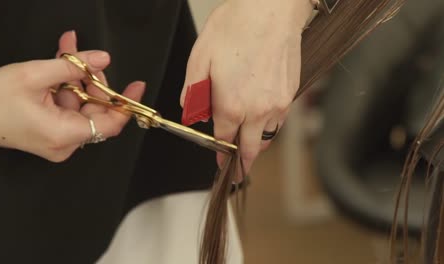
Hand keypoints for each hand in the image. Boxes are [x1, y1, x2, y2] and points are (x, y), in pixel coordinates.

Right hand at [0, 32, 144, 161]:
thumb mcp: (34, 75)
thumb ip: (72, 66)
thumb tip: (102, 60)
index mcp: (64, 134)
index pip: (110, 123)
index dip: (126, 104)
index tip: (137, 86)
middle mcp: (66, 144)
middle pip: (96, 111)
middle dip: (92, 82)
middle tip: (83, 59)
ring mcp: (60, 141)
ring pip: (82, 107)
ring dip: (77, 81)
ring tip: (67, 55)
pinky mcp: (53, 136)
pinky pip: (70, 110)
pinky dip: (67, 90)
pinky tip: (60, 69)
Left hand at [181, 0, 312, 175]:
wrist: (272, 9)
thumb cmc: (237, 27)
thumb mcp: (200, 58)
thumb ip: (194, 91)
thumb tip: (191, 110)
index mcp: (232, 105)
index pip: (225, 141)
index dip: (220, 153)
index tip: (219, 161)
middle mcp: (258, 110)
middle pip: (250, 148)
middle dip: (242, 161)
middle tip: (238, 170)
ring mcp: (278, 102)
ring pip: (268, 136)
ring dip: (256, 143)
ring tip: (249, 145)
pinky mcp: (291, 92)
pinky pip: (280, 120)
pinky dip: (270, 126)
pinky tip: (262, 118)